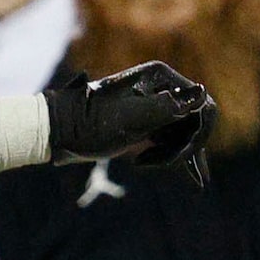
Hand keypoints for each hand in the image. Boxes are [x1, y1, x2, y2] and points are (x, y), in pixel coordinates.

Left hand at [47, 61, 215, 172]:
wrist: (57, 132)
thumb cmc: (88, 124)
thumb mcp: (128, 119)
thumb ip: (166, 108)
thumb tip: (202, 94)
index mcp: (160, 78)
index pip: (201, 106)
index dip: (197, 134)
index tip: (183, 156)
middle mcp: (162, 88)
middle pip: (195, 121)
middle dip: (186, 147)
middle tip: (168, 163)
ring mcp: (155, 106)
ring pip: (184, 134)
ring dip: (180, 156)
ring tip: (173, 173)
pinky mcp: (147, 125)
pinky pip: (172, 141)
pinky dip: (181, 159)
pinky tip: (197, 181)